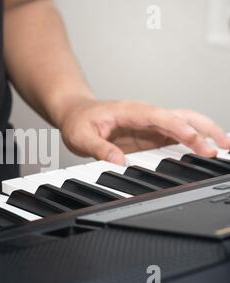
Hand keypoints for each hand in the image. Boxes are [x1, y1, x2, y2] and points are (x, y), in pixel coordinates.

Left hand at [60, 99, 229, 163]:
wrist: (76, 112)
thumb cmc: (79, 120)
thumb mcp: (81, 136)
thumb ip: (99, 149)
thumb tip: (120, 162)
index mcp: (131, 111)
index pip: (161, 118)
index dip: (180, 129)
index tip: (196, 141)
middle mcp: (145, 115)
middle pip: (181, 117)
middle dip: (204, 130)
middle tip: (222, 146)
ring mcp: (149, 124)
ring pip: (184, 124)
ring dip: (205, 134)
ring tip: (225, 147)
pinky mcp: (150, 133)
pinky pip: (176, 135)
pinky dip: (193, 141)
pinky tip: (205, 149)